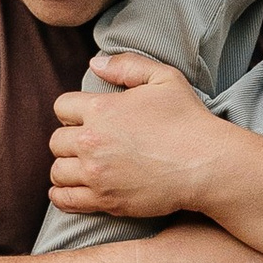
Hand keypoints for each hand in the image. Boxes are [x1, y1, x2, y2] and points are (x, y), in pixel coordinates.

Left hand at [50, 55, 231, 219]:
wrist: (206, 165)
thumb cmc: (189, 120)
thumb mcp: (164, 78)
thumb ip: (126, 65)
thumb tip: (94, 63)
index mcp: (101, 109)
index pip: (62, 107)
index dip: (73, 111)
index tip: (87, 119)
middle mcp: (92, 141)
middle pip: (56, 140)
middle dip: (69, 140)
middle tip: (88, 144)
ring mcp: (96, 173)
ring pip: (57, 171)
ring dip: (66, 167)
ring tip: (81, 167)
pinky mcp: (105, 200)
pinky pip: (65, 199)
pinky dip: (62, 195)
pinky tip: (69, 190)